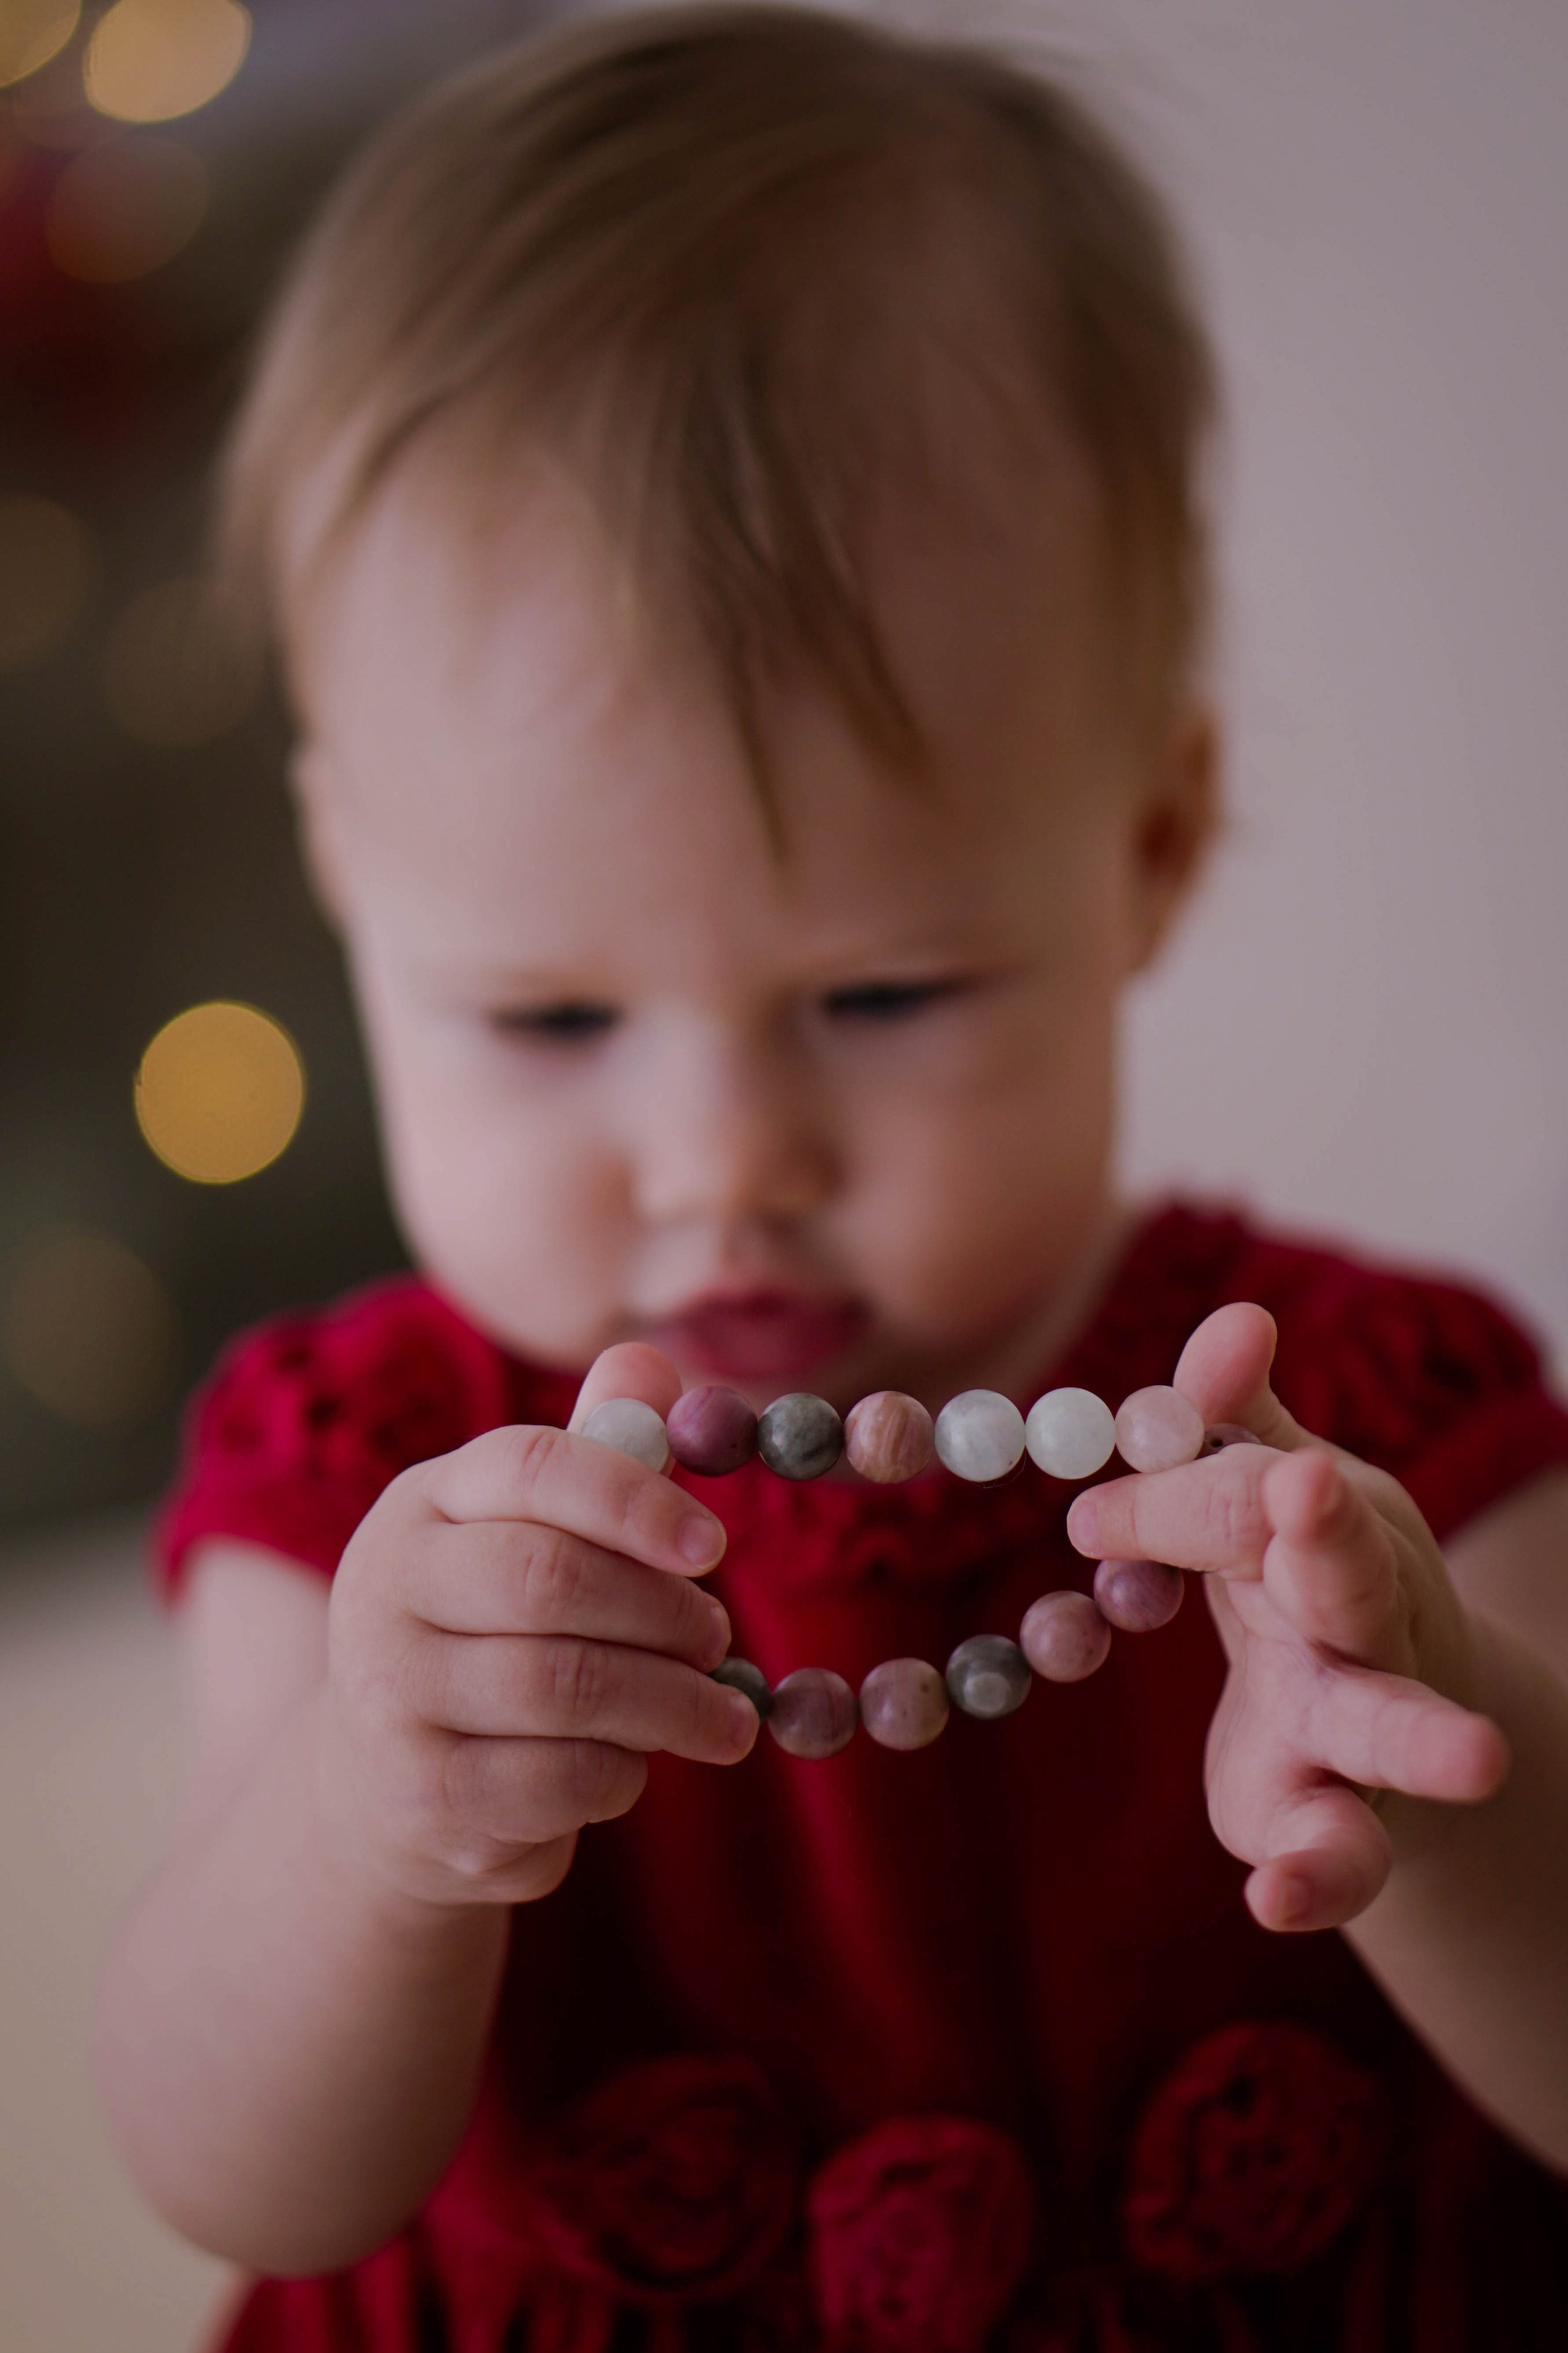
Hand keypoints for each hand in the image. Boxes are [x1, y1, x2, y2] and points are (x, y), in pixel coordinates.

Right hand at [319, 1343, 756, 1908]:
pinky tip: (634, 1764)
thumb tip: (651, 1363)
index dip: (637, 1499)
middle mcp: (388, 1588)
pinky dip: (622, 1774)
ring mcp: (392, 1696)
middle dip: (662, 1611)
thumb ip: (596, 1455)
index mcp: (423, 1503)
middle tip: (719, 1636)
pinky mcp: (422, 1796)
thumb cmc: (490, 1633)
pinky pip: (559, 1779)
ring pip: (564, 1686)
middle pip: (551, 1579)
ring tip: (719, 1712)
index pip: (534, 1467)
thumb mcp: (529, 1536)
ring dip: (668, 1702)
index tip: (716, 1545)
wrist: (384, 1788)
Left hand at [1065, 1303, 1509, 1932]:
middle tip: (1305, 1490)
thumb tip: (1236, 1317)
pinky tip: (1275, 1899)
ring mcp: (1359, 1729)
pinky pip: (1344, 1854)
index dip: (1175, 1489)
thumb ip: (1238, 1418)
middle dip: (1325, 1533)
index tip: (1091, 1510)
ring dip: (1423, 1738)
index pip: (1254, 1489)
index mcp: (1330, 1531)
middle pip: (1348, 1574)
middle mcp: (1359, 1622)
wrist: (1391, 1732)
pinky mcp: (1335, 1822)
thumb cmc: (1304, 1581)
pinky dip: (1318, 1876)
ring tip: (1478, 1757)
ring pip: (1388, 1723)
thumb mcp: (1273, 1495)